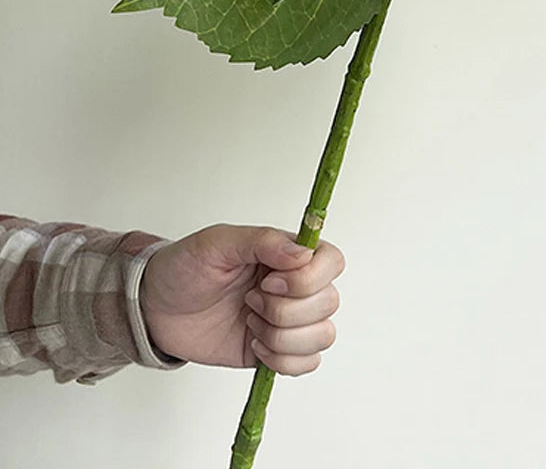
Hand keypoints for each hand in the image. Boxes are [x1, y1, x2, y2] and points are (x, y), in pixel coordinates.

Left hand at [139, 223, 344, 375]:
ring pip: (322, 335)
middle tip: (248, 301)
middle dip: (284, 310)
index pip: (332, 262)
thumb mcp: (217, 243)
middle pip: (328, 302)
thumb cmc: (184, 268)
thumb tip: (302, 253)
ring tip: (250, 323)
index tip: (268, 282)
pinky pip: (307, 363)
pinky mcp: (277, 349)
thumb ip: (262, 241)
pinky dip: (282, 360)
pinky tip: (254, 344)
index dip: (308, 278)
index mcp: (287, 254)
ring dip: (282, 336)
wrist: (155, 309)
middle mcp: (296, 286)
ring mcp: (289, 320)